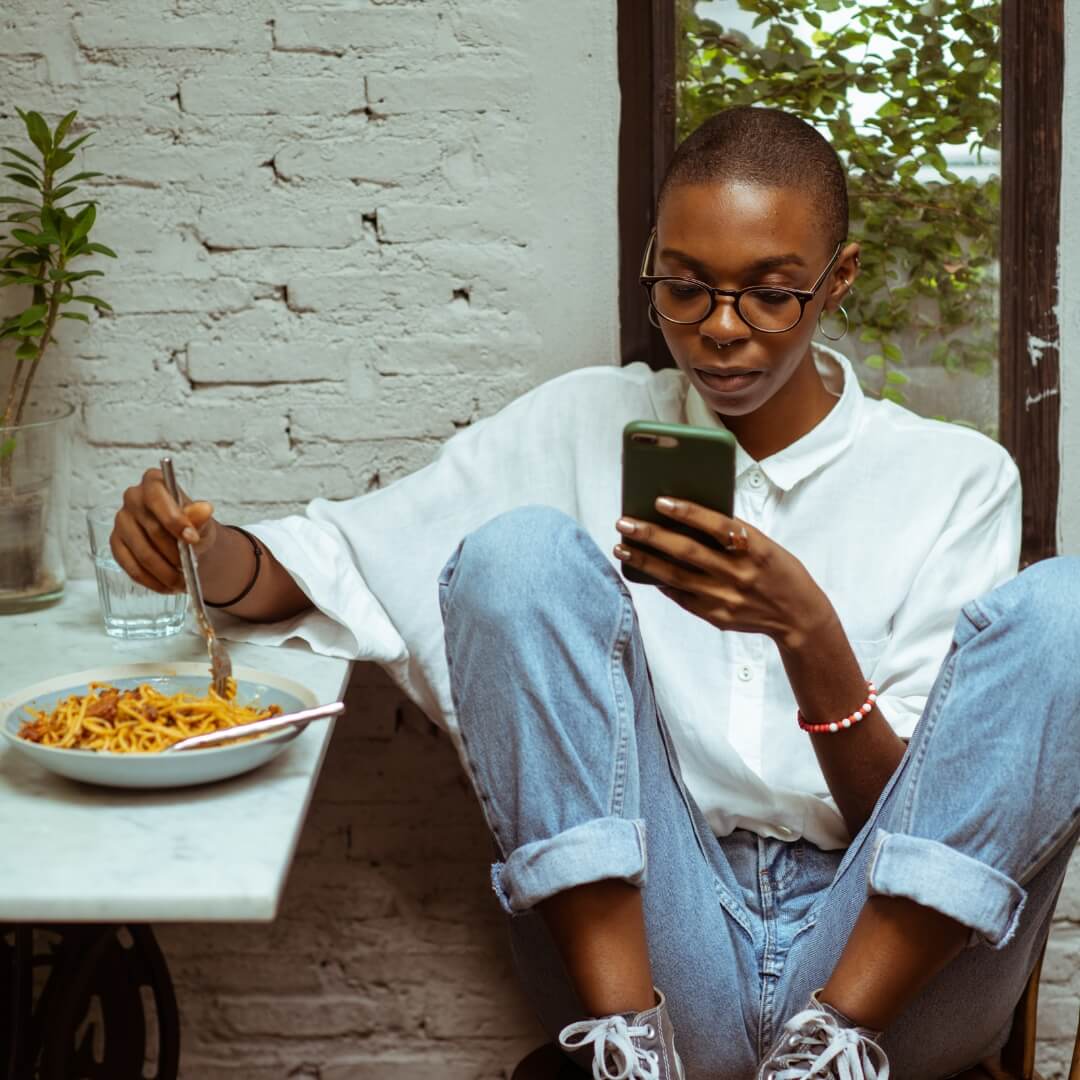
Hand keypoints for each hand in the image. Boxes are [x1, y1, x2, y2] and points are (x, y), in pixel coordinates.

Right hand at [111, 468, 220, 593]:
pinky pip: (131, 568)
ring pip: (142, 553)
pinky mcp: (116, 544)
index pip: (158, 498)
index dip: (175, 520)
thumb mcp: (203, 521)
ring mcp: (121, 521)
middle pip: (152, 530)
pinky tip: (167, 586)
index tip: (192, 539)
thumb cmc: (192, 525)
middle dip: (175, 553)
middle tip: (191, 568)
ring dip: (165, 573)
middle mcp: (133, 498)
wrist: (186, 540)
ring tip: (183, 582)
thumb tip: (203, 510)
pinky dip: (152, 581)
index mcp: (154, 482)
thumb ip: (201, 518)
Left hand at [614, 497, 833, 649]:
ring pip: (675, 576)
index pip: (717, 526)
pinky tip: (642, 571)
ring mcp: (725, 598)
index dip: (688, 512)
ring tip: (622, 547)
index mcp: (756, 548)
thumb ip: (732, 533)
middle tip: (624, 523)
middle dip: (651, 535)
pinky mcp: (716, 617)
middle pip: (687, 552)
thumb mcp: (765, 544)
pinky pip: (681, 597)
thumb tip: (686, 516)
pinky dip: (660, 582)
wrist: (798, 616)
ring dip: (645, 561)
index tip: (659, 501)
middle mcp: (739, 574)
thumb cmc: (778, 570)